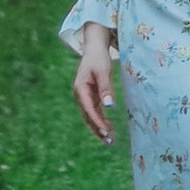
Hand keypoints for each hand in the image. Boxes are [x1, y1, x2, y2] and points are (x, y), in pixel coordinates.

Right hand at [73, 25, 114, 144]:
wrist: (94, 49)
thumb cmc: (98, 58)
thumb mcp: (103, 72)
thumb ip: (106, 88)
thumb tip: (109, 106)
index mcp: (80, 89)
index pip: (88, 109)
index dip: (96, 121)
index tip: (105, 131)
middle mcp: (80, 95)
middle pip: (88, 116)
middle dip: (97, 129)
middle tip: (109, 141)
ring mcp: (85, 96)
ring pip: (91, 116)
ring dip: (99, 127)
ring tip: (110, 139)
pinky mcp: (91, 96)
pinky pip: (95, 111)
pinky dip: (101, 120)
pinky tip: (108, 128)